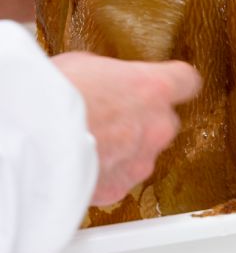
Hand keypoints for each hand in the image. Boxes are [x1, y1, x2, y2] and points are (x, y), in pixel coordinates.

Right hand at [52, 53, 200, 205]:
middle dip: (143, 123)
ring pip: (142, 155)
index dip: (175, 84)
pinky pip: (118, 179)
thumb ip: (114, 78)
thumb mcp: (87, 65)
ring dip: (123, 151)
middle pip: (164, 123)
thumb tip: (110, 84)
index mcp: (154, 88)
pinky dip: (103, 175)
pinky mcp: (119, 187)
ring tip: (87, 143)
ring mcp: (141, 160)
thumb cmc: (54, 95)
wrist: (32, 137)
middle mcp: (157, 126)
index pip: (186, 81)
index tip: (167, 85)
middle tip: (110, 119)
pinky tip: (79, 164)